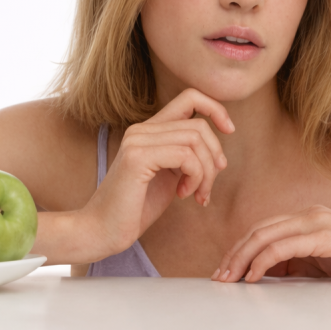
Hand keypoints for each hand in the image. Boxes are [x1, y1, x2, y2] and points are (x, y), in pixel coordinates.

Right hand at [82, 88, 233, 257]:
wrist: (101, 232)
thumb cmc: (135, 208)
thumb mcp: (169, 177)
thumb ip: (187, 159)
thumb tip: (218, 153)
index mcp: (149, 130)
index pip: (190, 97)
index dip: (215, 109)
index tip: (229, 131)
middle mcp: (141, 129)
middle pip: (199, 126)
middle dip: (215, 158)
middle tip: (207, 188)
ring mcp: (138, 141)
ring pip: (196, 140)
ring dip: (207, 173)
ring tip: (197, 195)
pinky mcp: (137, 158)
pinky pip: (186, 156)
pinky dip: (195, 176)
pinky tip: (184, 194)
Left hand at [212, 205, 330, 283]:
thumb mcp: (322, 263)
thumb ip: (296, 261)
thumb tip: (264, 271)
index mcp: (308, 217)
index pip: (264, 230)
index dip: (241, 249)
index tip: (226, 270)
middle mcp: (309, 214)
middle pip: (259, 230)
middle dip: (234, 254)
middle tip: (219, 277)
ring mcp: (317, 222)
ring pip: (266, 236)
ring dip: (243, 258)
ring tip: (230, 278)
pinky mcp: (326, 236)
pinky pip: (284, 247)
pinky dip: (264, 261)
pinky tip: (254, 276)